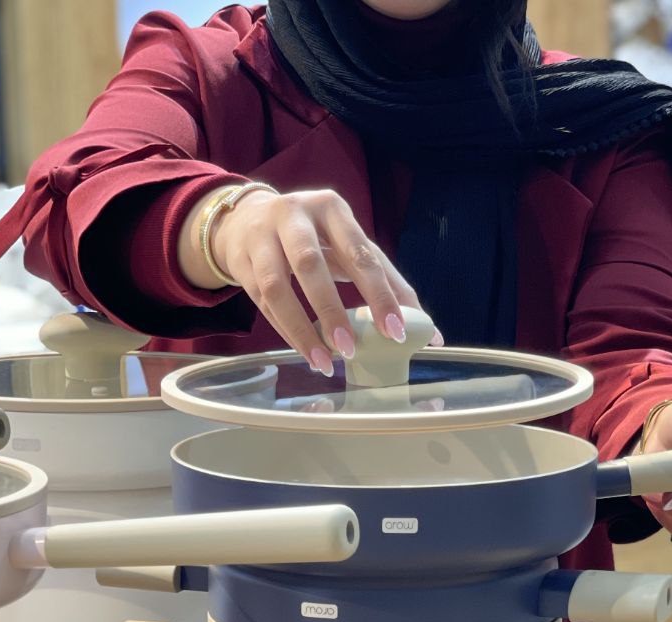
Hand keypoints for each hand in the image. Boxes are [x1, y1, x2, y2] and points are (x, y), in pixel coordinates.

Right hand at [211, 187, 429, 373]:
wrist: (246, 221)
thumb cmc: (314, 239)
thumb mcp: (349, 248)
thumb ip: (387, 283)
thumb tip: (429, 333)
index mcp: (332, 208)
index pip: (360, 252)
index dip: (379, 294)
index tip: (395, 331)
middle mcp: (294, 215)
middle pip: (311, 264)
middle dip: (332, 309)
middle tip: (352, 349)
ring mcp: (262, 236)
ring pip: (278, 286)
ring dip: (303, 328)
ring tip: (326, 362)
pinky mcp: (242, 262)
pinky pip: (262, 302)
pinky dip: (287, 332)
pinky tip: (308, 353)